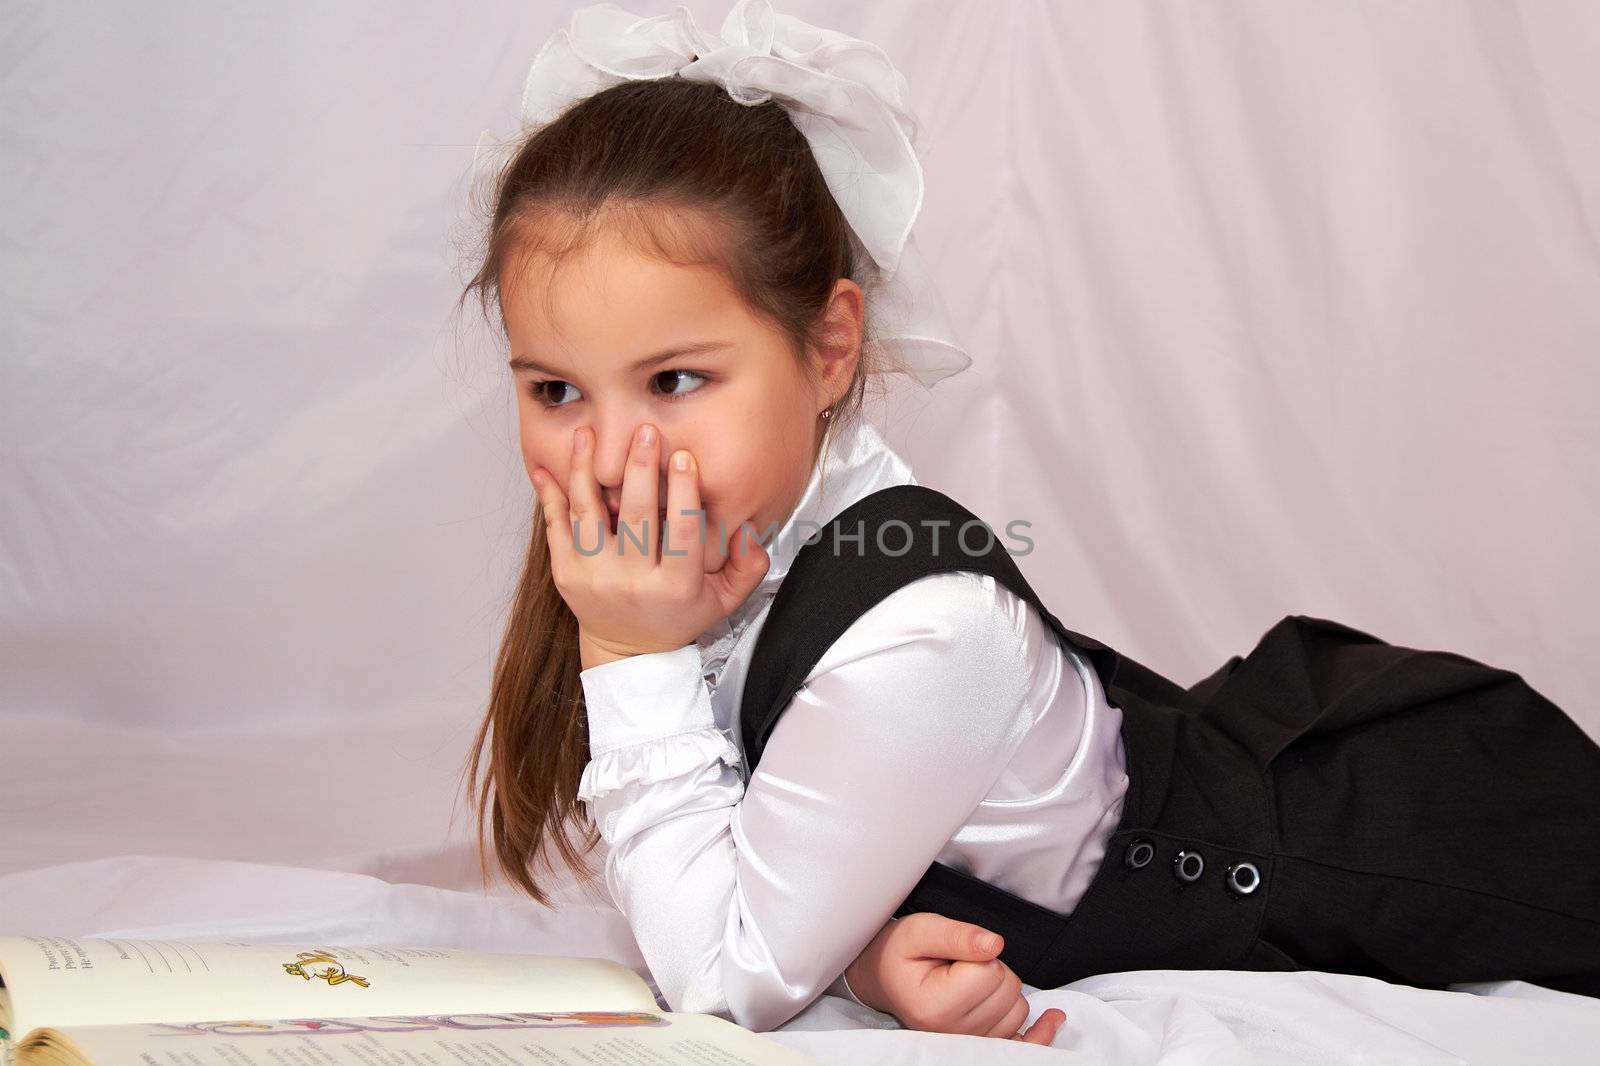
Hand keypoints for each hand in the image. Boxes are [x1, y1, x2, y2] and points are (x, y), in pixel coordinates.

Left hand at [530, 424, 769, 668]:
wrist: (627, 651)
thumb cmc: (675, 616)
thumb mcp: (724, 600)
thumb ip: (748, 567)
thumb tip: (749, 530)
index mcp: (675, 586)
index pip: (682, 531)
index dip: (684, 491)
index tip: (683, 456)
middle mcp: (632, 581)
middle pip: (636, 515)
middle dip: (640, 468)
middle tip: (645, 432)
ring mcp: (595, 577)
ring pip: (588, 513)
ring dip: (586, 470)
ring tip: (589, 434)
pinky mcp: (566, 574)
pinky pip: (555, 527)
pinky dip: (550, 495)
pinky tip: (548, 467)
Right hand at [844, 913, 1065, 1043]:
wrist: (886, 977)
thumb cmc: (902, 952)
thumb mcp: (921, 930)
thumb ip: (958, 935)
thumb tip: (995, 944)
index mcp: (934, 1008)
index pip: (989, 971)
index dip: (978, 951)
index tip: (952, 952)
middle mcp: (952, 1035)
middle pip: (1008, 990)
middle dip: (992, 967)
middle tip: (959, 964)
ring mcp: (969, 1046)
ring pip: (1019, 1009)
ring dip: (1002, 988)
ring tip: (967, 980)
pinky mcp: (983, 1049)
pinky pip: (1026, 1044)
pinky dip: (1041, 1031)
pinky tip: (1052, 1019)